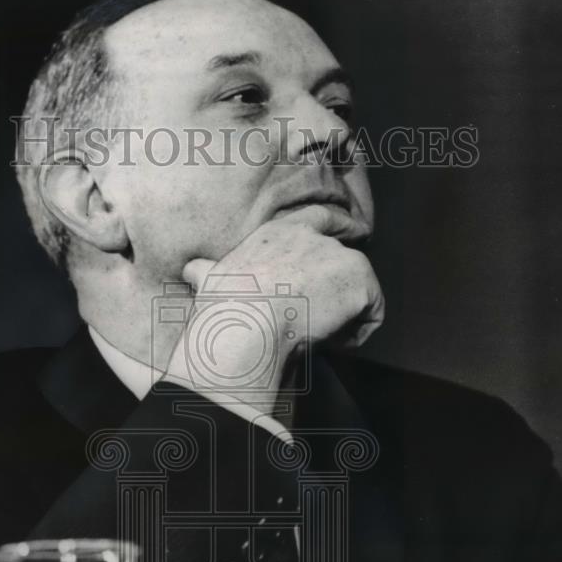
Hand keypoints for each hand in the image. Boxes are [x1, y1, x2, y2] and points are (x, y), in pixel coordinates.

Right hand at [160, 205, 383, 412]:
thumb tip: (191, 269)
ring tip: (315, 336)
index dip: (336, 226)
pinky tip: (329, 343)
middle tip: (332, 311)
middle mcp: (314, 236)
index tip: (351, 232)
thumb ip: (206, 271)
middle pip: (345, 257)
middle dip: (344, 283)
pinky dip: (355, 336)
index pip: (317, 219)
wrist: (247, 324)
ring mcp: (341, 255)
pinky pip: (370, 316)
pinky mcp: (361, 280)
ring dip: (342, 318)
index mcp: (280, 232)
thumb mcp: (210, 280)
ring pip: (358, 292)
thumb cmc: (225, 307)